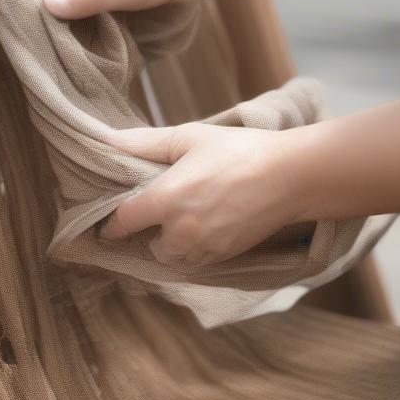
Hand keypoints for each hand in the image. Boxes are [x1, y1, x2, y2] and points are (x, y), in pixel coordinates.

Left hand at [100, 122, 308, 265]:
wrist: (291, 176)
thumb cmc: (238, 151)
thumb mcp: (188, 137)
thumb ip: (145, 143)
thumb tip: (108, 141)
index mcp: (165, 199)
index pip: (123, 221)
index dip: (112, 224)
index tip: (108, 224)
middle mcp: (180, 230)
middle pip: (148, 245)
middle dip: (149, 232)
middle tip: (159, 211)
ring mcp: (204, 247)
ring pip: (173, 257)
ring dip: (172, 244)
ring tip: (184, 219)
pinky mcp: (225, 256)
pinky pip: (197, 261)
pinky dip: (194, 249)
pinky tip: (205, 226)